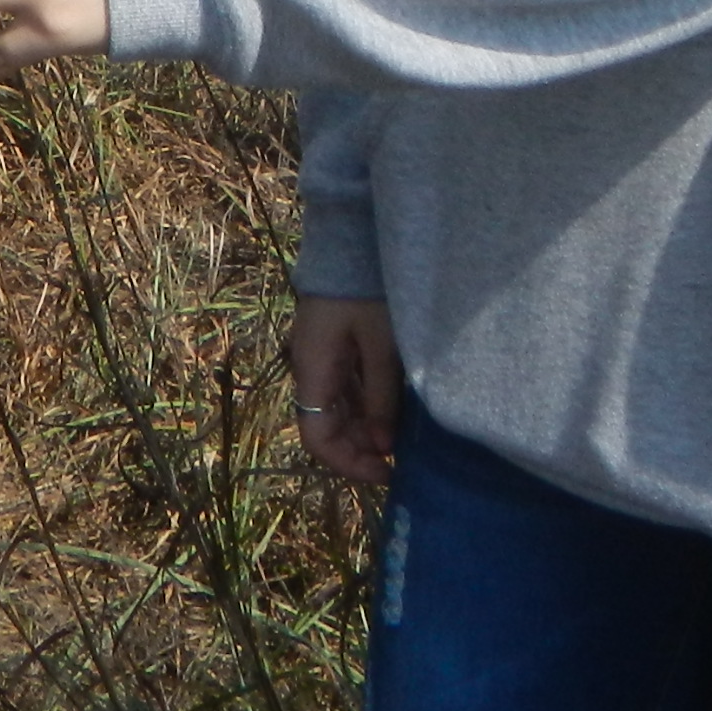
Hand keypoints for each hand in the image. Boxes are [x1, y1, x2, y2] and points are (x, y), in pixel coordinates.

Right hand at [287, 295, 403, 488]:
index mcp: (313, 370)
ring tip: (401, 435)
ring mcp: (320, 357)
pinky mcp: (333, 346)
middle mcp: (309, 368)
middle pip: (325, 426)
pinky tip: (392, 407)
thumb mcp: (382, 347)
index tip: (386, 473)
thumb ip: (381, 398)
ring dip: (364, 429)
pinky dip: (365, 405)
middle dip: (360, 449)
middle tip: (399, 458)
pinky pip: (344, 388)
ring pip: (336, 409)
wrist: (352, 237)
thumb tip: (382, 446)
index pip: (316, 437)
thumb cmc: (366, 290)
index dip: (348, 464)